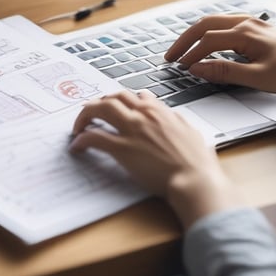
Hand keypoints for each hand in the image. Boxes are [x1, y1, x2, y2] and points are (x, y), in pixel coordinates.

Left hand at [69, 91, 241, 228]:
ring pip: (100, 108)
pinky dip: (82, 139)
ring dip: (85, 114)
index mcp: (160, 112)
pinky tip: (77, 146)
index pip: (137, 96)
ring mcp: (132, 130)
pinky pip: (95, 137)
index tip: (116, 106)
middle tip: (91, 112)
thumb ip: (178, 123)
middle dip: (100, 102)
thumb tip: (173, 119)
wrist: (194, 180)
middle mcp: (143, 115)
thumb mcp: (192, 133)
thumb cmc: (198, 162)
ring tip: (79, 125)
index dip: (124, 100)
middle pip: (114, 97)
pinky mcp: (122, 149)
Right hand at [164, 14, 275, 92]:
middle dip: (185, 40)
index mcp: (244, 34)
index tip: (179, 69)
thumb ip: (225, 72)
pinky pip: (225, 24)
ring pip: (214, 21)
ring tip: (184, 48)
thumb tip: (197, 69)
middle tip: (170, 56)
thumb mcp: (260, 78)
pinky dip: (210, 31)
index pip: (206, 42)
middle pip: (204, 25)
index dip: (190, 55)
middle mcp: (245, 23)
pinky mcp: (258, 28)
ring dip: (196, 34)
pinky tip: (209, 41)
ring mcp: (252, 23)